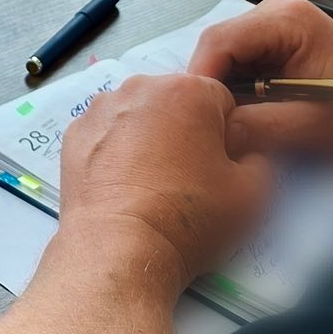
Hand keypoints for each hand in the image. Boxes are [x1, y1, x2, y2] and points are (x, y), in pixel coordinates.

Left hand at [56, 74, 272, 293]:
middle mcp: (140, 87)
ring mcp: (101, 108)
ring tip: (151, 183)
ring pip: (137, 115)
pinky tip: (121, 184)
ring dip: (147, 137)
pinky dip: (115, 150)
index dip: (225, 134)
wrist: (120, 247)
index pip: (220, 100)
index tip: (219, 166)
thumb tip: (243, 150)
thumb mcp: (253, 194)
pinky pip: (105, 133)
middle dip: (185, 130)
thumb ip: (259, 158)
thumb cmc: (190, 217)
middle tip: (186, 177)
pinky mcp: (74, 133)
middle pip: (175, 102)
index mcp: (188, 91)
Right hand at [187, 0, 332, 157]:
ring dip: (222, 94)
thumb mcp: (310, 127)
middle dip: (209, 90)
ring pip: (225, 60)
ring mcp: (275, 26)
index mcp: (284, 17)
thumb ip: (252, 127)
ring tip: (223, 128)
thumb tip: (204, 135)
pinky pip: (240, 67)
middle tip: (205, 130)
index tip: (192, 123)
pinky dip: (237, 94)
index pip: (217, 43)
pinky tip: (243, 118)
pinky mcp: (278, 45)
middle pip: (216, 50)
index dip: (199, 82)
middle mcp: (274, 11)